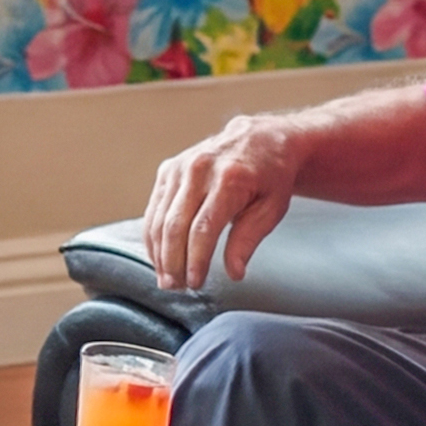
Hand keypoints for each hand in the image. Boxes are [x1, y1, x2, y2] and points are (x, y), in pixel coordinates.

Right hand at [145, 115, 304, 292]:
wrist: (262, 139)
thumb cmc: (270, 177)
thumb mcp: (272, 208)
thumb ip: (249, 239)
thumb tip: (233, 272)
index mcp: (229, 178)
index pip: (203, 229)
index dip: (195, 260)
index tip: (195, 283)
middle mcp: (200, 169)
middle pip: (175, 226)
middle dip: (172, 262)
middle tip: (175, 286)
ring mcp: (179, 167)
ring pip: (159, 220)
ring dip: (159, 253)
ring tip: (166, 277)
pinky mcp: (168, 170)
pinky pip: (153, 209)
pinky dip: (153, 236)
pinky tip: (159, 256)